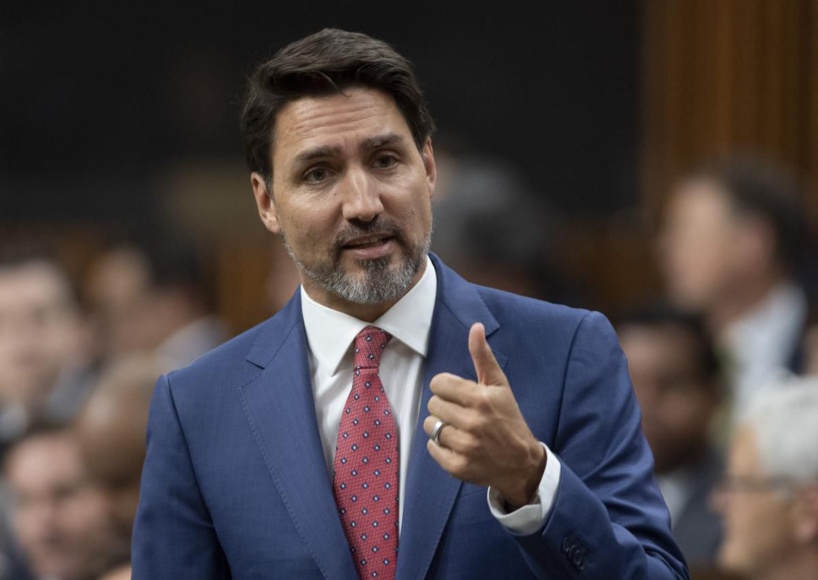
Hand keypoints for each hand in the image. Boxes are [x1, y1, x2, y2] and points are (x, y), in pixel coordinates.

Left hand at [423, 322, 545, 508]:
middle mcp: (472, 422)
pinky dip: (440, 446)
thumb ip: (483, 357)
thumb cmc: (508, 419)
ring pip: (430, 426)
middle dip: (444, 406)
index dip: (446, 388)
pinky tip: (457, 445)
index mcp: (480, 398)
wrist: (521, 463)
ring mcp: (464, 446)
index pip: (438, 383)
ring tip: (458, 429)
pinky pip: (432, 448)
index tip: (458, 395)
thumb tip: (475, 326)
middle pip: (433, 404)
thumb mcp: (499, 386)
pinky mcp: (457, 466)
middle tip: (460, 413)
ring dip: (440, 426)